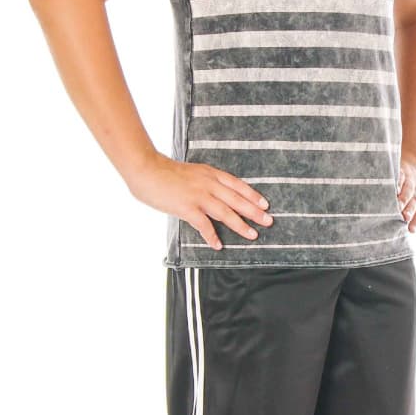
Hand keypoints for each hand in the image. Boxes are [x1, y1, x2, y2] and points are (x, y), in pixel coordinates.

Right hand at [128, 153, 273, 250]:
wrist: (147, 169)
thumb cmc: (165, 172)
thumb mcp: (191, 172)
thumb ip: (204, 182)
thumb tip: (213, 195)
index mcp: (210, 173)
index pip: (237, 185)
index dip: (252, 195)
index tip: (265, 204)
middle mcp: (208, 184)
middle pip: (237, 199)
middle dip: (254, 211)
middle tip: (268, 221)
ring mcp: (198, 195)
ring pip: (226, 212)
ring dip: (240, 225)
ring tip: (252, 235)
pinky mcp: (187, 207)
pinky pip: (204, 224)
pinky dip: (212, 236)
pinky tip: (218, 245)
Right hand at [397, 154, 415, 231]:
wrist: (415, 161)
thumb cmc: (412, 187)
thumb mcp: (415, 198)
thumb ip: (409, 211)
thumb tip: (402, 230)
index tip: (411, 230)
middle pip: (414, 201)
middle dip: (410, 209)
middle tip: (405, 217)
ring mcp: (410, 180)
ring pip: (407, 189)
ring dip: (403, 197)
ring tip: (398, 204)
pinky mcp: (402, 171)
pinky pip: (400, 176)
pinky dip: (396, 181)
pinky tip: (392, 186)